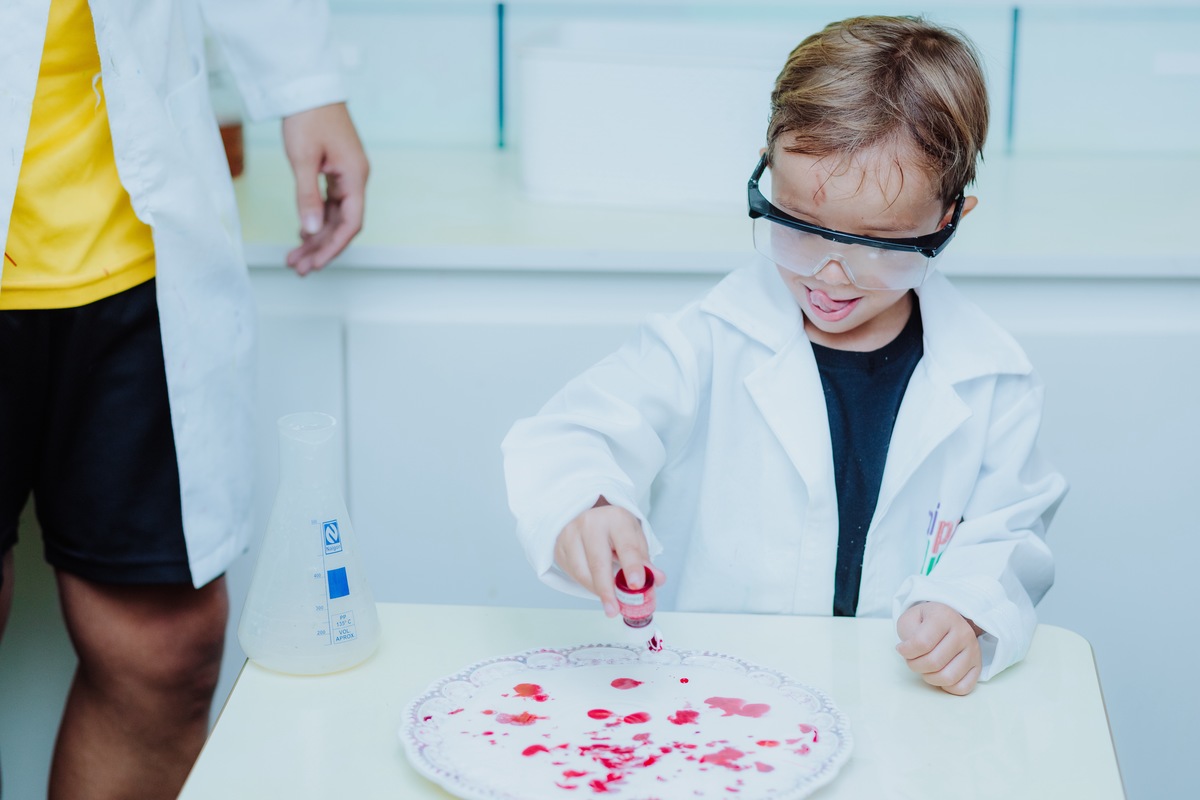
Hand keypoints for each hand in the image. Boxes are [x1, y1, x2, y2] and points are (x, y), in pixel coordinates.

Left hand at [281, 103, 368, 274]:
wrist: (308, 88)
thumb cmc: (308, 117)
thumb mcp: (303, 159)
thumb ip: (307, 197)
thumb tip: (311, 230)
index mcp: (355, 177)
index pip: (350, 224)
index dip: (333, 247)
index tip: (315, 264)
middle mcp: (355, 179)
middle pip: (343, 224)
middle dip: (321, 248)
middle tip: (299, 268)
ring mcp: (346, 175)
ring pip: (335, 216)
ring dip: (317, 237)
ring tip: (296, 256)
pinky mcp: (336, 170)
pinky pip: (330, 204)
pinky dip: (317, 220)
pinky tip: (304, 232)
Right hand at [554, 497, 663, 617]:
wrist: (590, 516)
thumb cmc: (615, 530)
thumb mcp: (634, 539)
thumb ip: (644, 561)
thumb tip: (657, 579)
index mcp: (615, 518)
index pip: (626, 546)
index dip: (632, 567)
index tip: (636, 585)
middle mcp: (590, 523)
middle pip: (598, 562)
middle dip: (607, 589)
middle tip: (615, 609)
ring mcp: (570, 534)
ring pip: (582, 572)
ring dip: (597, 591)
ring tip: (611, 602)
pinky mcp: (559, 547)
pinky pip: (573, 574)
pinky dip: (587, 585)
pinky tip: (597, 587)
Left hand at [895, 602, 982, 695]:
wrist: (946, 620)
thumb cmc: (925, 622)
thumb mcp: (910, 619)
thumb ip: (907, 633)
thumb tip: (911, 652)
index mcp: (944, 617)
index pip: (922, 643)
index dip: (906, 651)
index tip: (902, 649)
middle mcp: (963, 632)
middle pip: (934, 663)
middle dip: (915, 665)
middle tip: (912, 659)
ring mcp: (973, 650)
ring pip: (948, 678)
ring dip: (929, 677)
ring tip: (925, 667)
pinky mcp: (978, 665)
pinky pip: (962, 688)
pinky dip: (947, 687)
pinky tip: (939, 675)